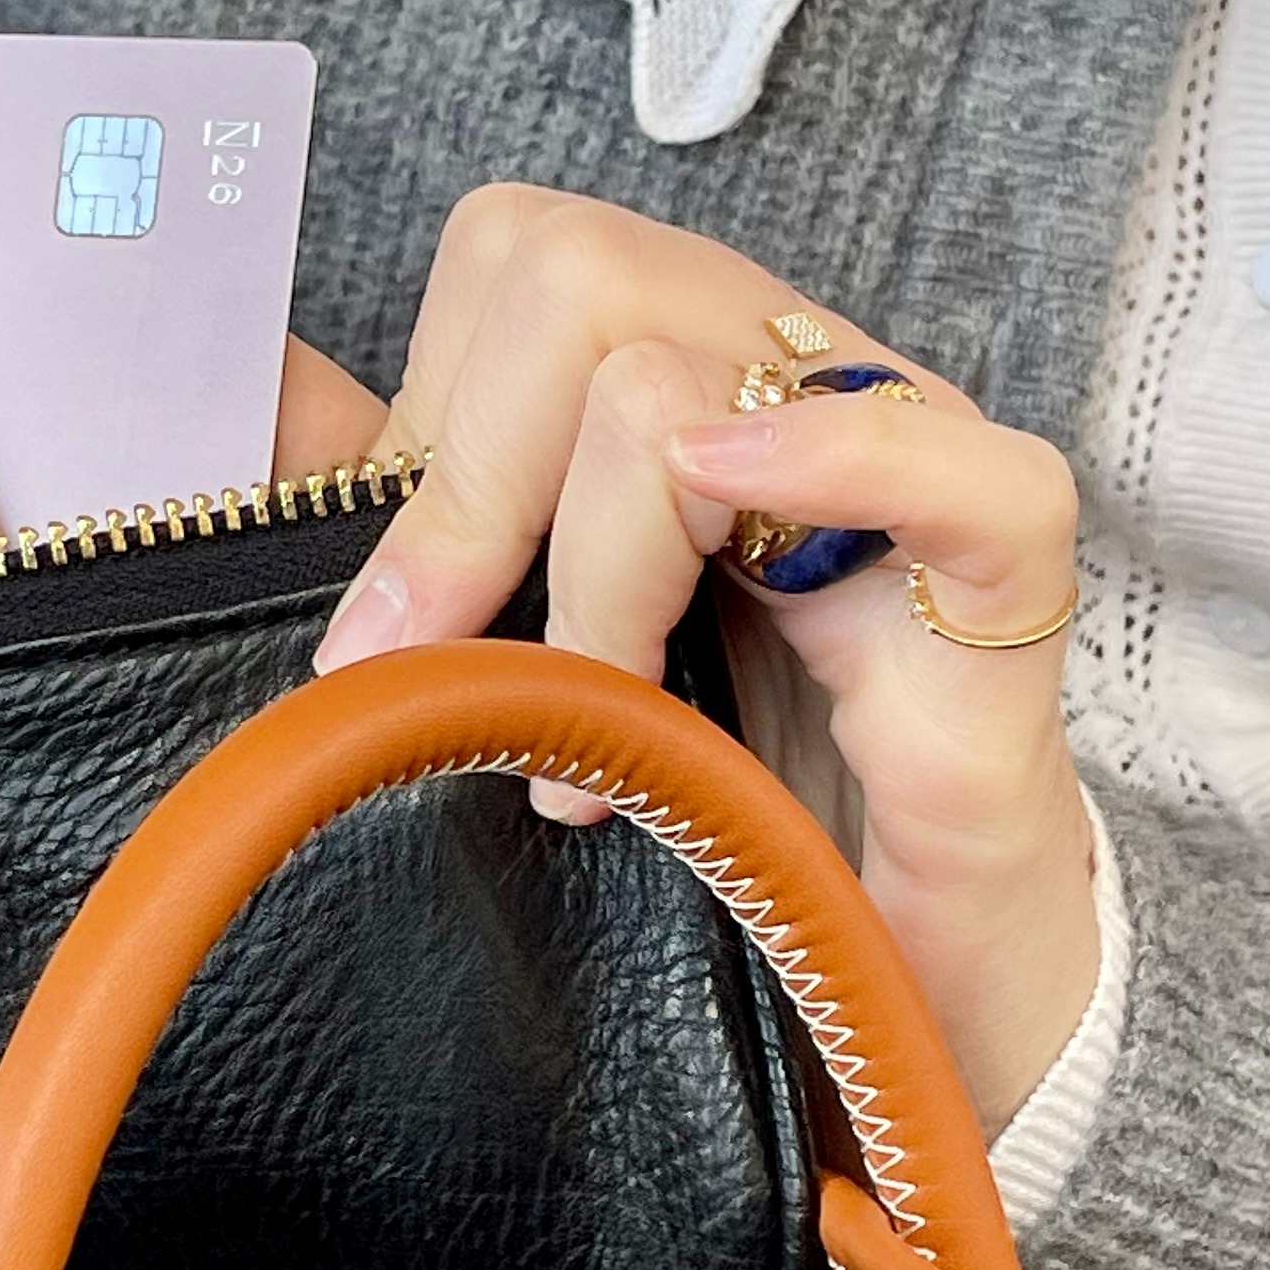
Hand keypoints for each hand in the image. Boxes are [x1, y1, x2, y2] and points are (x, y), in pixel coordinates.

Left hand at [314, 185, 1095, 1132]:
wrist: (898, 1006)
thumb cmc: (722, 821)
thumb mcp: (535, 652)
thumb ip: (416, 522)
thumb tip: (257, 401)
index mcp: (680, 377)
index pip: (519, 263)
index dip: (428, 436)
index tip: (387, 630)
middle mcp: (791, 389)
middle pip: (582, 275)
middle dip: (469, 490)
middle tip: (435, 681)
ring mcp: (912, 471)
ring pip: (689, 377)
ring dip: (592, 578)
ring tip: (586, 760)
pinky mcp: (1011, 599)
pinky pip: (962, 469)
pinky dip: (842, 461)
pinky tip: (741, 522)